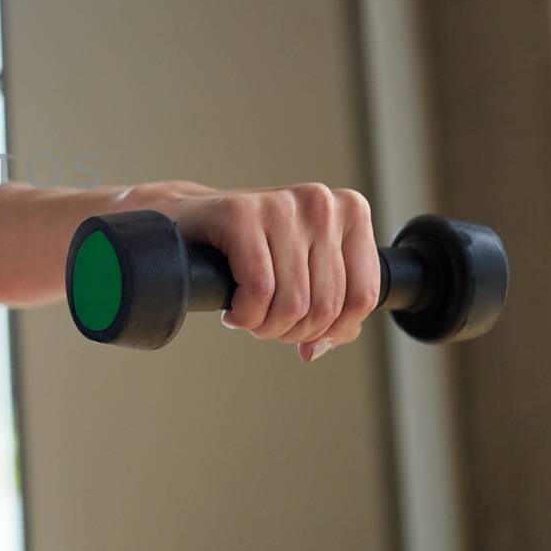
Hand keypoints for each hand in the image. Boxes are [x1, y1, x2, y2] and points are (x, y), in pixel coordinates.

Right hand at [162, 183, 381, 361]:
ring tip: (249, 317)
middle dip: (292, 331)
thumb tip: (320, 347)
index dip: (332, 330)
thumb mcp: (305, 270)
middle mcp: (320, 203)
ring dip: (265, 327)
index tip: (302, 332)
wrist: (187, 220)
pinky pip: (259, 291)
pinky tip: (233, 310)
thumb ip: (332, 306)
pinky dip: (245, 315)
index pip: (362, 297)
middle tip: (266, 325)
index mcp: (350, 211)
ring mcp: (281, 205)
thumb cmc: (250, 249)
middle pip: (326, 306)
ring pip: (293, 303)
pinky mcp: (241, 214)